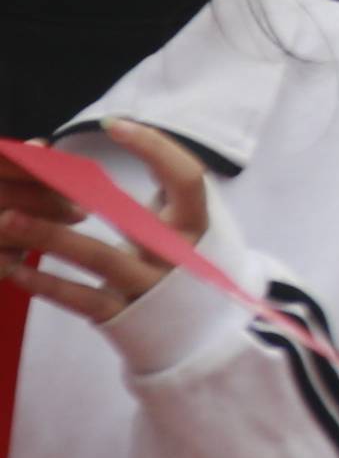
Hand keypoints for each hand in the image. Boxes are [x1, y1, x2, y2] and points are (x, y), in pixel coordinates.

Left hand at [3, 120, 209, 329]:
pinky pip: (81, 299)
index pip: (186, 177)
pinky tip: (14, 269)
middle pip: (131, 218)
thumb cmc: (182, 263)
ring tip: (8, 220)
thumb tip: (118, 146)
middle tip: (38, 170)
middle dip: (88, 190)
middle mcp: (178, 256)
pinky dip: (45, 284)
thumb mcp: (185, 226)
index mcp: (197, 226)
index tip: (114, 124)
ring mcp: (151, 288)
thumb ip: (161, 193)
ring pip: (98, 259)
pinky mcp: (125, 317)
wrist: (201, 333)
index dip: (154, 147)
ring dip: (48, 238)